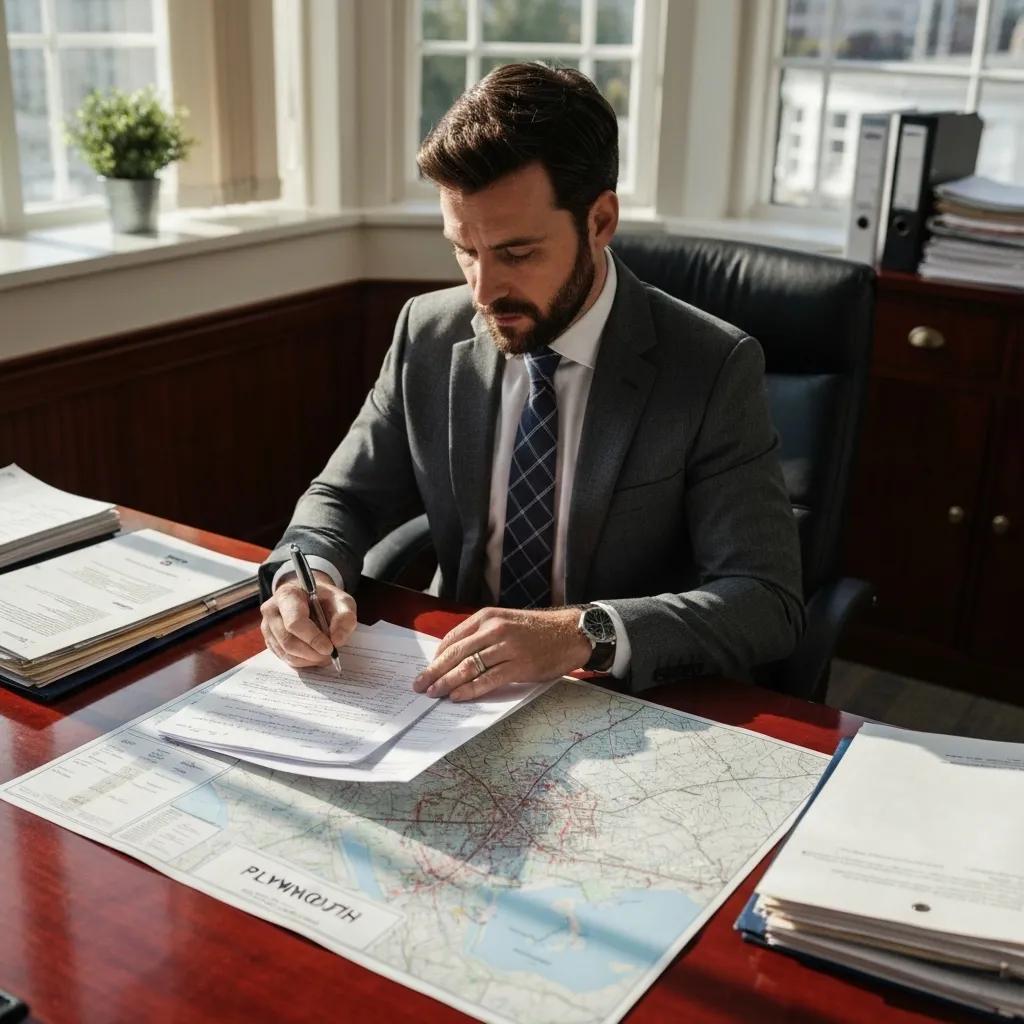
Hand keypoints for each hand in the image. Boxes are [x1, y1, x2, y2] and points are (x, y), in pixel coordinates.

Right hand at [260, 571, 356, 667]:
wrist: (309, 597)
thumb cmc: (324, 598)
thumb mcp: (342, 600)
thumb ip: (345, 616)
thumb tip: (337, 640)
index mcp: (287, 595)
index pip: (295, 622)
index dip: (313, 638)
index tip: (330, 648)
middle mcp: (271, 610)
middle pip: (288, 641)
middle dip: (312, 653)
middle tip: (330, 655)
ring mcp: (267, 627)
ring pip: (286, 653)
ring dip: (308, 659)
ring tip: (324, 655)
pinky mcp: (270, 640)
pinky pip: (284, 657)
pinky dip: (302, 661)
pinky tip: (314, 655)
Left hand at [413, 607, 591, 701]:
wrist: (570, 633)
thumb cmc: (537, 630)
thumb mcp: (506, 621)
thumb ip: (483, 634)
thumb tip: (457, 656)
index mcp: (488, 617)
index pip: (453, 638)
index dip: (436, 657)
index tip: (427, 669)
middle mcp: (494, 629)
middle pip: (456, 653)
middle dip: (434, 671)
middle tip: (419, 685)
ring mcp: (507, 647)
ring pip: (468, 667)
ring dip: (447, 682)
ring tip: (434, 693)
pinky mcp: (519, 666)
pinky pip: (488, 679)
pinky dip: (469, 689)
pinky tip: (457, 696)